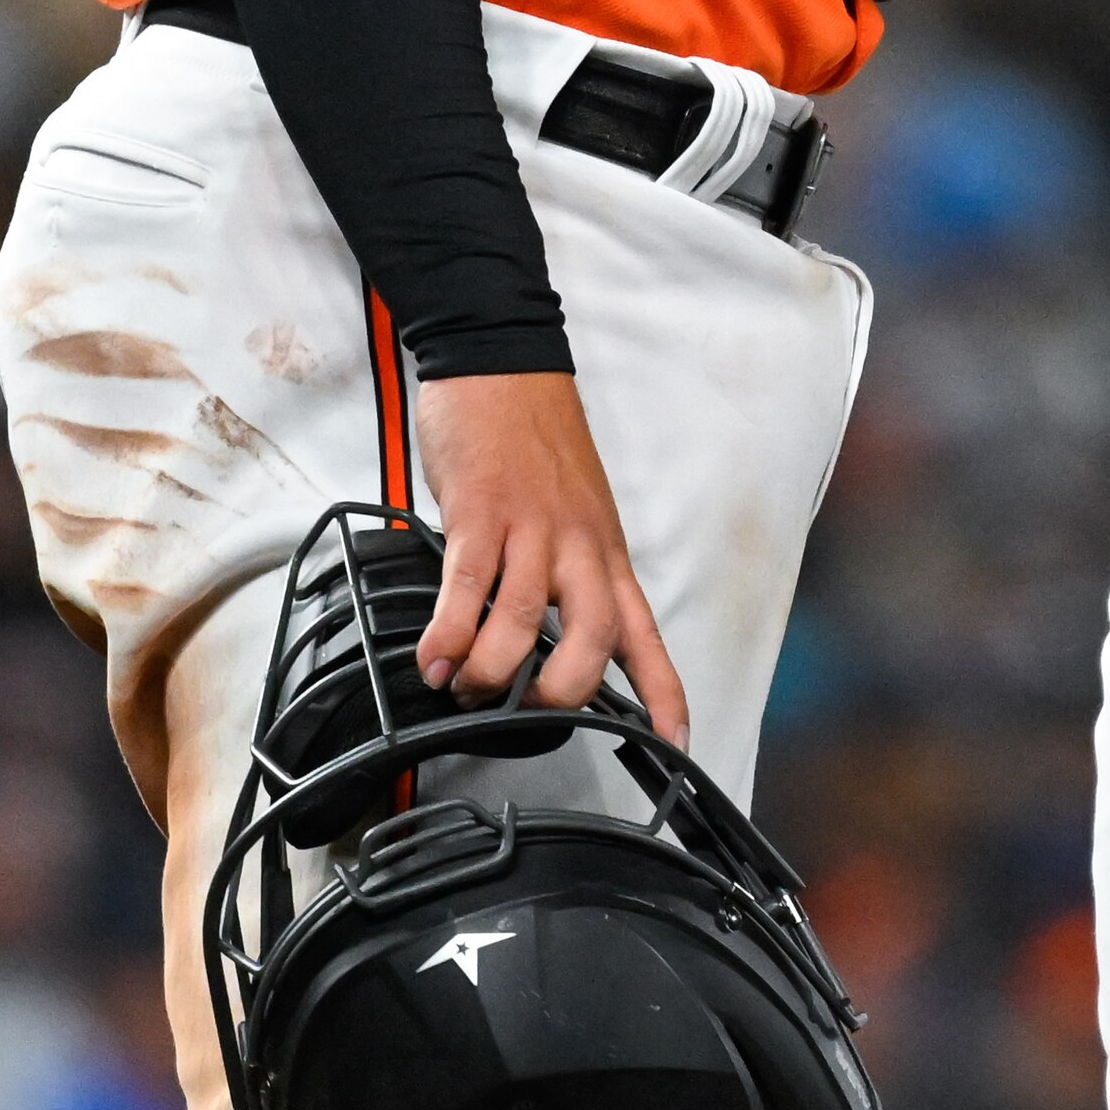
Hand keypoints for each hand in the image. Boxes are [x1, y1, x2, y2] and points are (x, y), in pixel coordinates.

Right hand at [408, 369, 688, 743]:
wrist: (502, 362)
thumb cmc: (535, 440)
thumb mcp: (574, 511)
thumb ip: (566, 571)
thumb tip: (538, 636)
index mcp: (606, 552)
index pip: (647, 634)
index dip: (664, 693)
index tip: (675, 746)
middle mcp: (579, 547)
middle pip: (594, 637)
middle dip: (562, 692)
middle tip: (523, 712)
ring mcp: (533, 529)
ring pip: (523, 620)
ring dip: (488, 669)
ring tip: (460, 684)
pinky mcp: (483, 512)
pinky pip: (468, 587)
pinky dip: (449, 632)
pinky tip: (433, 656)